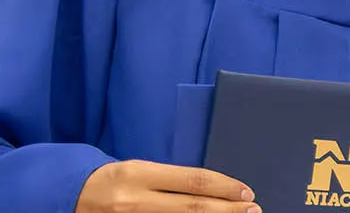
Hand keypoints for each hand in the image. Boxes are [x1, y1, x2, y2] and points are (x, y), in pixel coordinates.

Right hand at [76, 160, 258, 212]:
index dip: (224, 187)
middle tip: (254, 210)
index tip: (247, 193)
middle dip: (228, 210)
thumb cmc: (111, 181)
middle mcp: (134, 200)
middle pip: (192, 208)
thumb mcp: (138, 170)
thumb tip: (214, 189)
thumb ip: (171, 179)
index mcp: (138, 174)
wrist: (66, 197)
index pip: (192, 181)